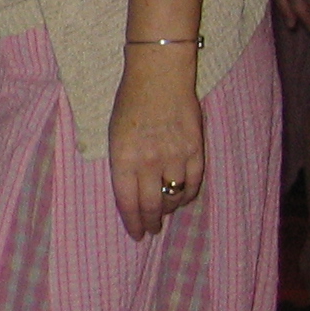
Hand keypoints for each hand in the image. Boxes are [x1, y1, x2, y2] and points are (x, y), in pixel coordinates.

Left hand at [108, 57, 205, 239]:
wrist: (160, 75)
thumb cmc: (130, 101)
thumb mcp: (114, 133)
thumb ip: (123, 163)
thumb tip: (131, 190)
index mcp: (123, 158)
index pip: (127, 201)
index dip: (132, 222)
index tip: (136, 234)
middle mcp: (149, 162)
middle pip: (151, 205)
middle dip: (150, 222)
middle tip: (151, 230)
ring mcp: (174, 157)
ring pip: (174, 197)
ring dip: (169, 209)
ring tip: (165, 213)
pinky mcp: (195, 150)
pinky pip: (194, 183)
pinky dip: (188, 195)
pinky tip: (182, 198)